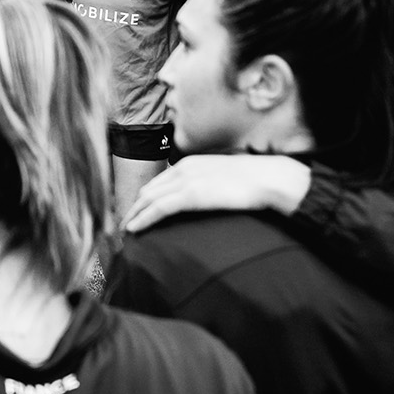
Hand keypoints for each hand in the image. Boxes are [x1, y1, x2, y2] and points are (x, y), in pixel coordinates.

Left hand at [123, 154, 311, 233]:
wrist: (268, 179)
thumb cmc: (253, 181)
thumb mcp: (222, 177)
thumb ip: (206, 184)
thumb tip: (202, 197)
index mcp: (190, 163)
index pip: (158, 182)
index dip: (144, 199)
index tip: (136, 211)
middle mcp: (183, 169)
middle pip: (148, 190)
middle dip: (134, 207)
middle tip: (125, 223)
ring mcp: (186, 180)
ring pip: (149, 199)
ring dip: (134, 215)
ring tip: (126, 230)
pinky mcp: (190, 194)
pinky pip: (159, 208)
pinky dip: (143, 219)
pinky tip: (135, 229)